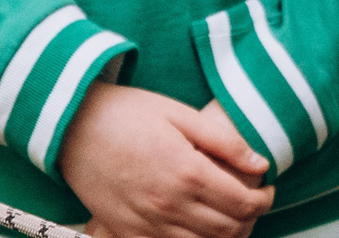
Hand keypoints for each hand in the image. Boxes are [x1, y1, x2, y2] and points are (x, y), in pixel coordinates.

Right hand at [62, 83, 273, 237]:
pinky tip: (195, 227)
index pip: (243, 204)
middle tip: (252, 202)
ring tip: (228, 215)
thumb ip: (225, 142)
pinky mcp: (124, 232)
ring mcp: (145, 224)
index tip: (267, 189)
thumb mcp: (181, 114)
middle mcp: (168, 205)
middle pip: (227, 231)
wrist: (71, 127)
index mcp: (187, 172)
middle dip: (249, 219)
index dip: (264, 200)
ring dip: (223, 236)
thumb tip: (261, 165)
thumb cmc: (128, 113)